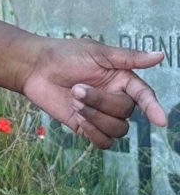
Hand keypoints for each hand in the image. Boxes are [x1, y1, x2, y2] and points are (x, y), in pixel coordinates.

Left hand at [19, 36, 165, 147]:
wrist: (33, 68)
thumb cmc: (63, 55)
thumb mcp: (96, 52)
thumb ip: (128, 58)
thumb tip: (160, 55)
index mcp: (121, 80)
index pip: (144, 96)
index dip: (153, 108)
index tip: (160, 121)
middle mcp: (114, 98)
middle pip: (125, 112)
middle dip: (101, 102)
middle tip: (77, 89)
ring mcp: (101, 114)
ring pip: (117, 130)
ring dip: (95, 117)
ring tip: (74, 101)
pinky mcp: (86, 127)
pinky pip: (103, 142)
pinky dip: (93, 132)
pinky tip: (77, 117)